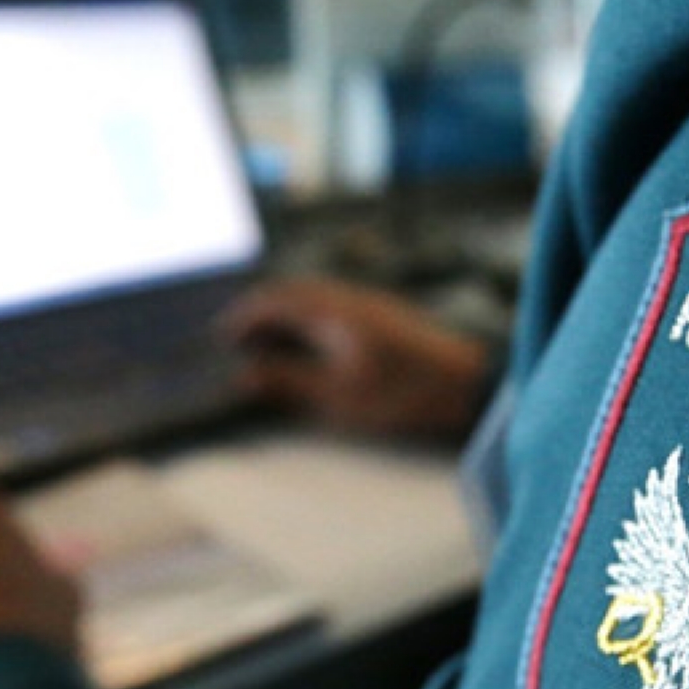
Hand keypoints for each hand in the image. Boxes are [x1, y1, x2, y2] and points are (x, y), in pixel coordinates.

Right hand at [219, 278, 491, 440]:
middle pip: (294, 292)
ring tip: (272, 342)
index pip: (276, 301)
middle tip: (241, 338)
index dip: (245, 316)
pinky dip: (312, 316)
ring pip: (317, 295)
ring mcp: (371, 302)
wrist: (466, 383)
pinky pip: (336, 302)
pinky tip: (315, 343)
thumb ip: (290, 382)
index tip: (223, 335)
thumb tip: (247, 374)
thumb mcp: (338, 396)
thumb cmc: (403, 394)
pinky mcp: (387, 314)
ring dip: (289, 312)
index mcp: (332, 312)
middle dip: (263, 311)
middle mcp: (350, 297)